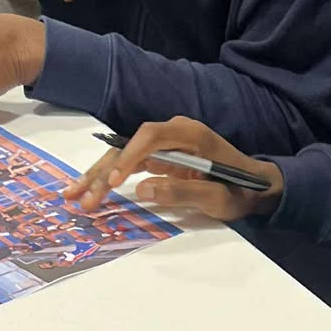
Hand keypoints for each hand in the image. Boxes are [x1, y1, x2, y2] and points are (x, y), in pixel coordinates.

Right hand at [63, 115, 281, 218]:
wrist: (256, 187)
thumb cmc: (240, 191)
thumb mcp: (217, 197)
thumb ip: (183, 192)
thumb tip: (143, 189)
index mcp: (191, 134)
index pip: (151, 137)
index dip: (130, 157)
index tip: (116, 180)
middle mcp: (174, 133)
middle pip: (129, 146)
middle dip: (103, 170)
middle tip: (80, 195)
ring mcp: (165, 145)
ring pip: (123, 156)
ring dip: (99, 176)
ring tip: (74, 196)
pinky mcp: (160, 158)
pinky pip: (130, 165)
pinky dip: (110, 179)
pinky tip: (91, 192)